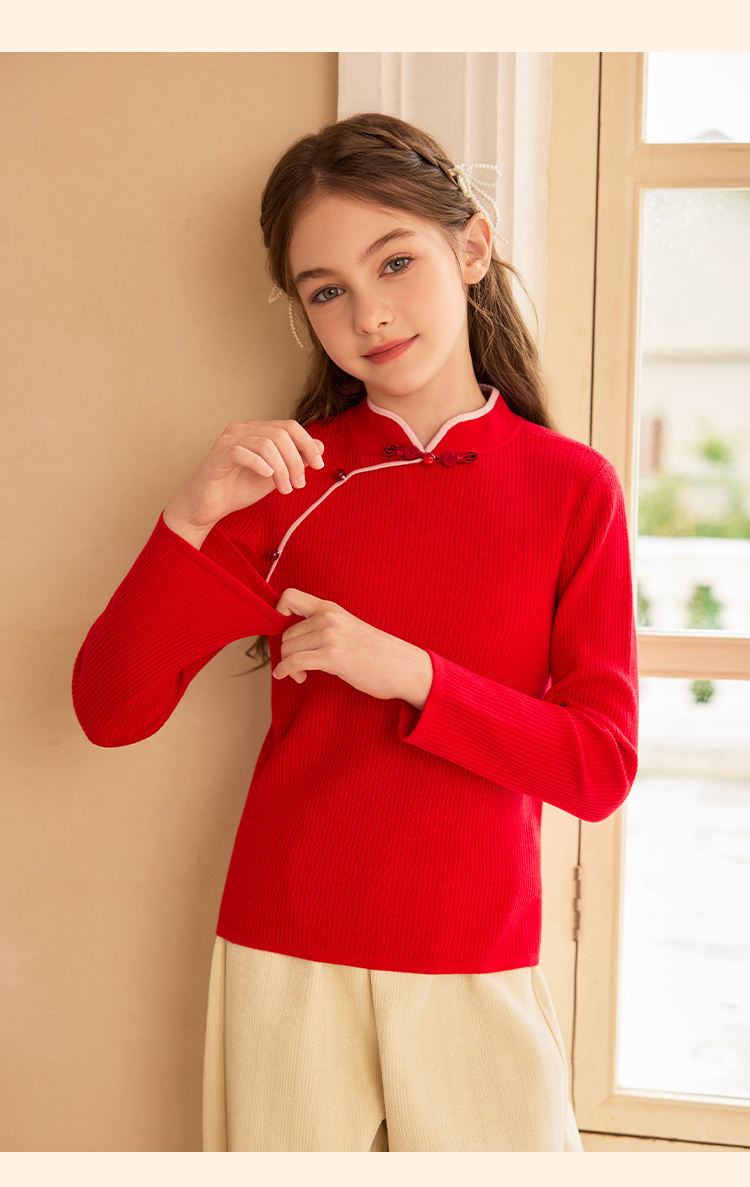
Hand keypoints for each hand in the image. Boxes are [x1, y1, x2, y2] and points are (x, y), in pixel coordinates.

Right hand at [162, 419, 325, 547]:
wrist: (207, 507)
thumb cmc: (237, 489)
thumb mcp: (274, 476)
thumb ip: (294, 461)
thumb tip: (320, 446)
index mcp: (257, 431)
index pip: (289, 426)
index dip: (307, 444)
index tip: (318, 465)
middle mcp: (242, 430)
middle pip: (280, 434)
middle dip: (295, 461)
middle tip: (299, 484)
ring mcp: (228, 440)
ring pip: (265, 443)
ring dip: (281, 468)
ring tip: (284, 489)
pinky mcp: (217, 455)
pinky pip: (243, 452)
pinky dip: (260, 464)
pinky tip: (268, 477)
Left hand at [273, 588, 433, 711]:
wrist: (402, 666)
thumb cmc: (376, 652)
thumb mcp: (347, 628)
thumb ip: (323, 626)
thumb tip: (295, 640)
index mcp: (330, 608)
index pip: (290, 596)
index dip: (278, 612)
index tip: (282, 631)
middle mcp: (327, 618)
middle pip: (286, 634)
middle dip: (288, 653)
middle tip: (301, 666)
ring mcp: (329, 636)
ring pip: (288, 649)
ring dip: (290, 666)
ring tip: (303, 674)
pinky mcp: (331, 656)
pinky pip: (294, 662)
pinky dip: (285, 671)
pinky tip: (292, 678)